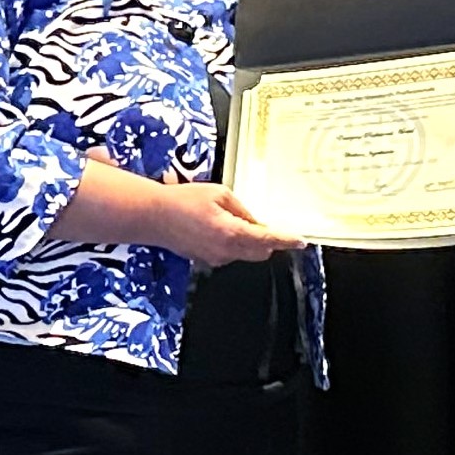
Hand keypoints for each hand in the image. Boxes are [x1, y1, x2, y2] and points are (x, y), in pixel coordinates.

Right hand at [56, 146, 303, 262]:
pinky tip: (222, 228)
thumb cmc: (184, 201)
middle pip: (261, 252)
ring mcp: (215, 258)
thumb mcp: (219, 194)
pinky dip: (235, 245)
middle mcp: (226, 250)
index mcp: (232, 232)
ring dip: (251, 242)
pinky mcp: (205, 260)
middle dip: (270, 241)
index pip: (268, 239)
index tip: (301, 240)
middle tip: (271, 225)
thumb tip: (256, 221)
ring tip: (238, 221)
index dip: (287, 240)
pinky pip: (229, 255)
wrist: (153, 216)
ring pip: (245, 255)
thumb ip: (242, 209)